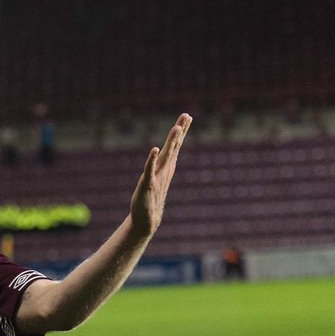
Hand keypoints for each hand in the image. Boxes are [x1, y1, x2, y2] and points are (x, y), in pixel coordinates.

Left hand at [129, 113, 191, 236]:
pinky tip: (154, 150)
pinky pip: (150, 170)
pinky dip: (151, 159)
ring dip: (171, 142)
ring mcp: (157, 176)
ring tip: (176, 128)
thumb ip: (160, 167)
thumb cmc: (151, 198)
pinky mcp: (147, 184)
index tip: (188, 116)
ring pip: (165, 156)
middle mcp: (164, 169)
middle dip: (180, 131)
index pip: (175, 145)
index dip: (182, 131)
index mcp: (166, 166)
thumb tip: (163, 156)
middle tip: (187, 115)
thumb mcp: (157, 179)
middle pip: (173, 147)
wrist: (146, 220)